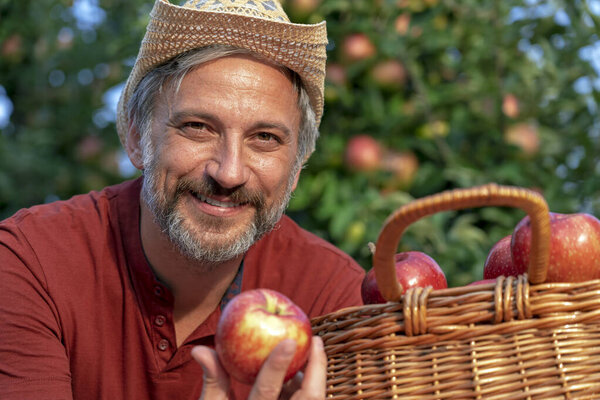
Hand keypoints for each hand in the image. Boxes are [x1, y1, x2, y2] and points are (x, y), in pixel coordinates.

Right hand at [192, 336, 326, 399]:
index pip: (266, 391)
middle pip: (310, 397)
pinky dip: (307, 389)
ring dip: (312, 376)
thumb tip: (199, 350)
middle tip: (315, 339)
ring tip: (307, 353)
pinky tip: (300, 374)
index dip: (277, 366)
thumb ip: (212, 382)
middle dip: (317, 367)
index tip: (288, 340)